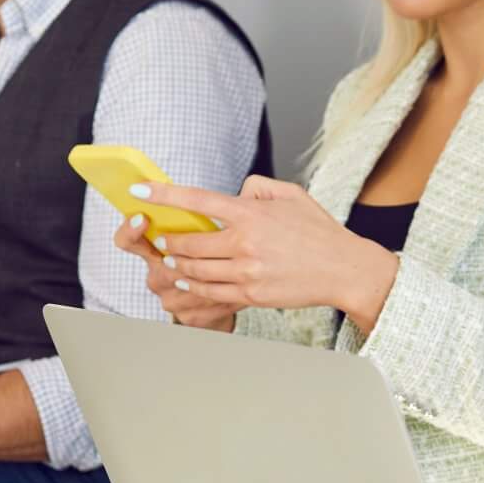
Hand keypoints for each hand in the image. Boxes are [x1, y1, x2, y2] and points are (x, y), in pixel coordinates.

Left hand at [132, 178, 401, 333]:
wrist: (344, 270)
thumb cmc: (319, 231)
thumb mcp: (292, 194)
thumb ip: (258, 187)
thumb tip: (235, 192)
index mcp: (252, 213)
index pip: (197, 200)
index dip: (163, 195)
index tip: (139, 191)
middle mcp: (245, 242)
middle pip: (188, 243)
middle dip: (168, 241)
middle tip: (161, 238)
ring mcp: (247, 272)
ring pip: (195, 271)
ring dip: (177, 265)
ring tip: (171, 261)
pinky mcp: (251, 295)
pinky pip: (210, 292)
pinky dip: (193, 287)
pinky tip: (187, 282)